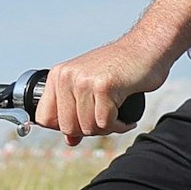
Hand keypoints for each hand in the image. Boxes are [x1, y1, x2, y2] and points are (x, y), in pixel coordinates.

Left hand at [36, 38, 164, 143]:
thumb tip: (70, 141)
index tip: (82, 122)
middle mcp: (67, 76)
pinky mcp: (104, 86)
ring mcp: (84, 81)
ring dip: (107, 128)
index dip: (64, 127)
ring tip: (117, 115)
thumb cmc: (119, 68)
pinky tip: (126, 118)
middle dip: (89, 130)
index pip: (44, 118)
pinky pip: (106, 123)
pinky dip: (119, 126)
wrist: (146, 48)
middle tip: (106, 119)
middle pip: (67, 127)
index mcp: (58, 75)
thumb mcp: (89, 87)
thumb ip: (75, 112)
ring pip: (88, 127)